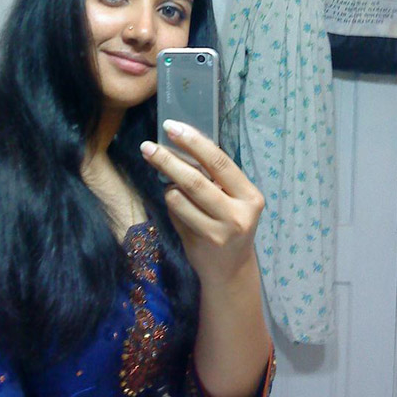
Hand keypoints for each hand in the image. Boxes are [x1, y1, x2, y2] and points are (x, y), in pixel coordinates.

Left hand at [140, 120, 264, 285]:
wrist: (231, 269)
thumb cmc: (229, 224)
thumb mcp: (232, 199)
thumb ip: (214, 176)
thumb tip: (181, 142)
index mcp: (250, 195)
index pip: (219, 161)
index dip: (193, 142)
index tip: (172, 127)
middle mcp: (239, 213)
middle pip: (195, 180)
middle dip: (168, 159)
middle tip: (147, 146)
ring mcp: (220, 231)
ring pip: (180, 198)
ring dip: (169, 186)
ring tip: (171, 186)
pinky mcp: (202, 243)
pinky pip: (175, 214)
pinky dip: (171, 204)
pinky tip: (176, 205)